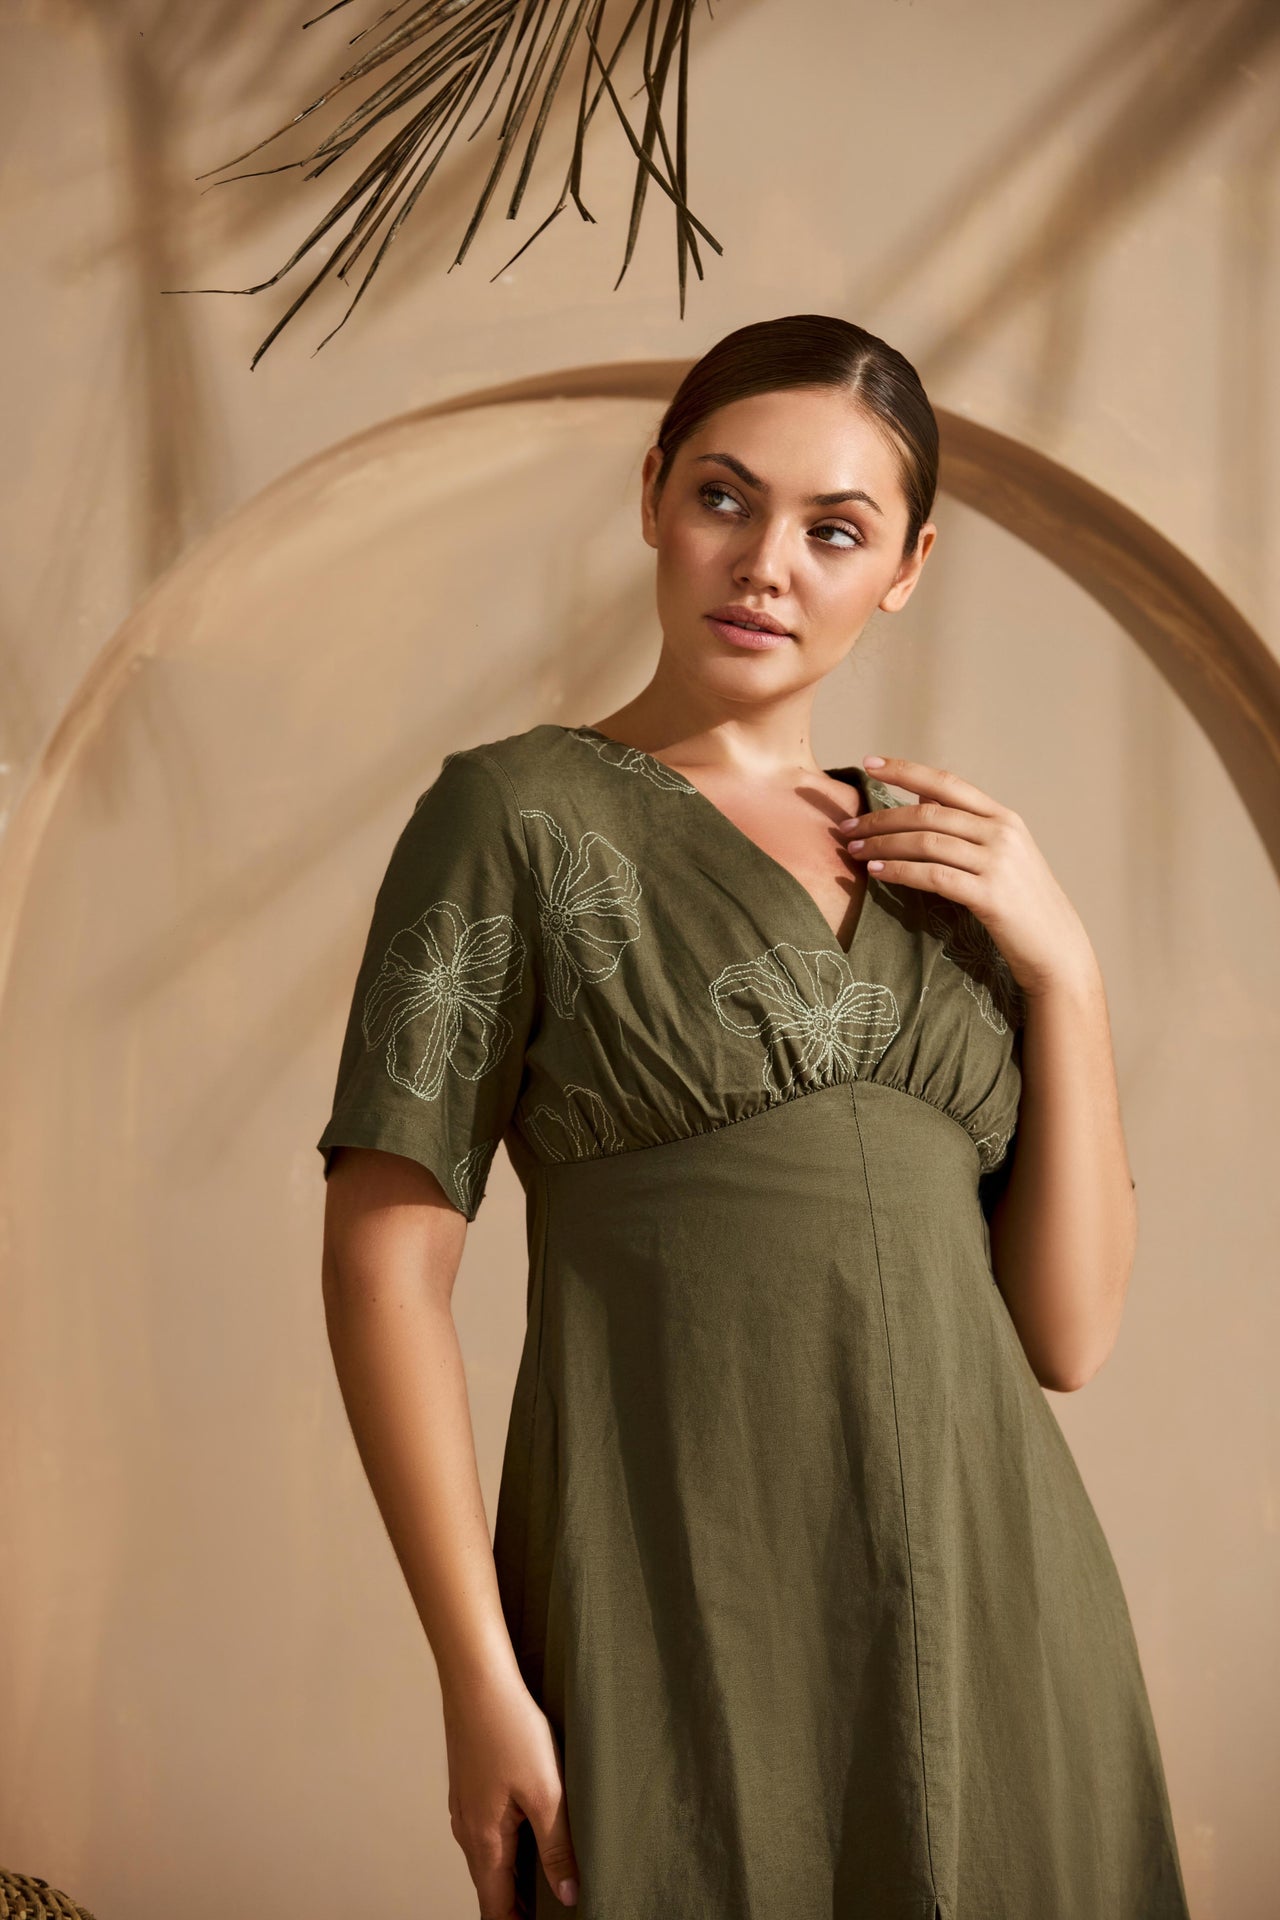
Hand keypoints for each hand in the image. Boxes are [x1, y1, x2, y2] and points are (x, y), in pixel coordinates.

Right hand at [442, 1666, 579, 1916]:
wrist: (476, 1679)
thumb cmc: (509, 1728)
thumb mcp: (546, 1792)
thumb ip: (557, 1848)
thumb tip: (567, 1896)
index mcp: (485, 1842)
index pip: (496, 1908)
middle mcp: (468, 1830)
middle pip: (490, 1887)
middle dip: (517, 1908)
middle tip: (550, 1913)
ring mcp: (465, 1806)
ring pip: (487, 1859)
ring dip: (511, 1879)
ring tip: (543, 1886)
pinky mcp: (469, 1785)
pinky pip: (485, 1832)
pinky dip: (505, 1849)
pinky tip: (526, 1835)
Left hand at [837, 755, 1095, 997]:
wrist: (1055, 948)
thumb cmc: (1020, 905)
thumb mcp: (1000, 857)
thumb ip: (965, 829)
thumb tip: (919, 800)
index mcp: (1003, 818)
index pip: (947, 783)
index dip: (906, 770)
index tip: (869, 762)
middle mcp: (1003, 833)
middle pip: (929, 813)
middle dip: (881, 817)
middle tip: (847, 827)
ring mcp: (999, 862)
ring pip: (927, 842)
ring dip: (884, 844)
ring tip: (856, 850)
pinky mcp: (991, 895)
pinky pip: (934, 876)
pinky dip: (901, 871)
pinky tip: (878, 872)